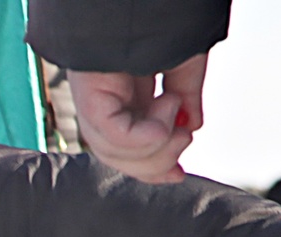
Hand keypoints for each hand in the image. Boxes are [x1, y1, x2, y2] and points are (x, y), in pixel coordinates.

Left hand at [66, 54, 207, 183]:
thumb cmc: (164, 19)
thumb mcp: (185, 62)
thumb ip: (187, 96)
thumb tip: (191, 127)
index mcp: (121, 89)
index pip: (124, 145)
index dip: (150, 166)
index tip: (177, 173)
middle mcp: (101, 96)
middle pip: (116, 156)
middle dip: (155, 163)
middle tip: (184, 139)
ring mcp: (91, 96)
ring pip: (113, 152)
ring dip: (157, 146)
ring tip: (178, 112)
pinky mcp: (89, 95)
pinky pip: (114, 137)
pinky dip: (146, 135)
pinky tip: (168, 106)